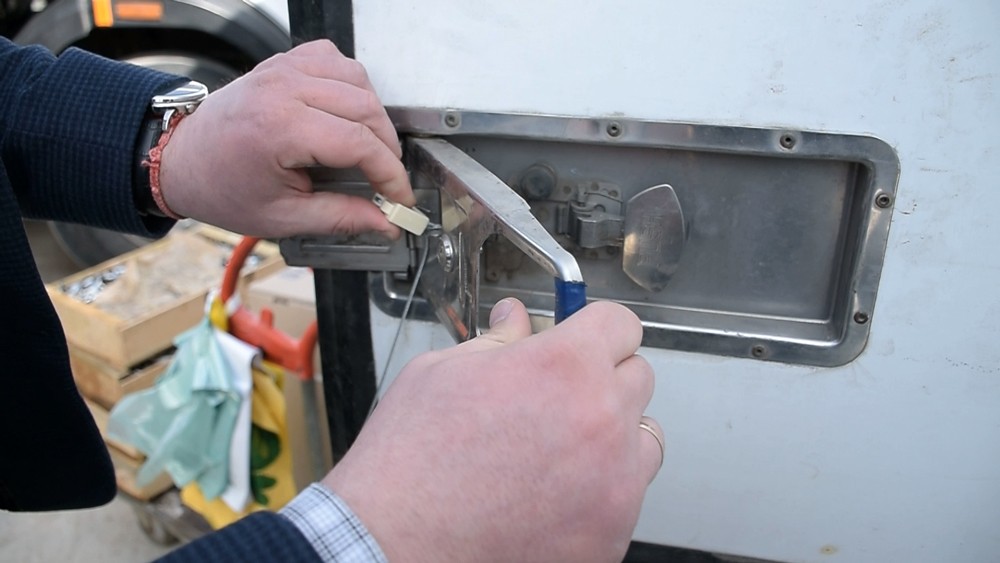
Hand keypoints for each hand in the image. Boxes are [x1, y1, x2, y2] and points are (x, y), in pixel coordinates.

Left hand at [157, 40, 412, 237]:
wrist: (181, 160)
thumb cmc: (222, 187)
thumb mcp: (282, 217)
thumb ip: (340, 217)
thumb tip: (386, 223)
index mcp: (280, 128)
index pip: (359, 142)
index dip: (391, 174)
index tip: (400, 198)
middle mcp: (283, 89)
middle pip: (366, 108)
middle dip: (387, 149)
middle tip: (386, 181)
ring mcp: (283, 69)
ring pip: (358, 79)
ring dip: (373, 115)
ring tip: (367, 149)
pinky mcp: (283, 61)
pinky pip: (335, 60)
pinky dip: (351, 84)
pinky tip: (345, 113)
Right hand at [323, 299, 662, 562]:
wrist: (392, 547)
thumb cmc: (408, 466)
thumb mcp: (441, 374)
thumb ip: (496, 340)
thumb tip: (517, 319)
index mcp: (563, 367)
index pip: (620, 324)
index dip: (595, 328)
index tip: (583, 339)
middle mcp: (601, 421)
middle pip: (638, 377)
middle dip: (600, 379)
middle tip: (555, 398)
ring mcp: (614, 485)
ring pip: (644, 439)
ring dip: (613, 436)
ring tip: (558, 451)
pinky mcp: (610, 536)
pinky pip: (627, 497)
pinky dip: (600, 492)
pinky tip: (551, 495)